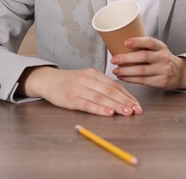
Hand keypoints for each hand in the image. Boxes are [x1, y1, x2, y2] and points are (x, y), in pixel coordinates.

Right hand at [18, 66, 142, 115]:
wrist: (48, 80)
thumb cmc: (70, 81)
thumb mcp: (87, 78)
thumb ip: (101, 85)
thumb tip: (122, 96)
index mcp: (94, 73)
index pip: (114, 85)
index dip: (127, 95)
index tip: (137, 104)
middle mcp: (87, 79)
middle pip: (110, 91)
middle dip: (125, 101)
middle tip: (136, 110)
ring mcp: (78, 89)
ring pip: (101, 97)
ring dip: (116, 105)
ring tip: (127, 112)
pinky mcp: (70, 99)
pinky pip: (87, 104)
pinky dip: (99, 109)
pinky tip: (108, 112)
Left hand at [111, 37, 185, 89]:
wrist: (180, 73)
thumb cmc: (162, 59)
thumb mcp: (158, 49)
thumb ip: (144, 47)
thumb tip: (119, 45)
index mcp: (161, 47)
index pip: (149, 42)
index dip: (137, 41)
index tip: (125, 42)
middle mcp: (163, 57)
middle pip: (143, 57)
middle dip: (126, 58)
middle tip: (114, 59)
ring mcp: (163, 70)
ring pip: (141, 71)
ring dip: (125, 71)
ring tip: (116, 70)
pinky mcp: (161, 82)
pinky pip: (142, 81)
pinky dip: (130, 79)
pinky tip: (122, 77)